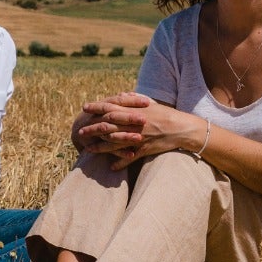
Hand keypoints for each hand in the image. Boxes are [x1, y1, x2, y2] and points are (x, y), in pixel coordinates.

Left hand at [76, 92, 196, 170]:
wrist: (182, 128)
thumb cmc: (166, 114)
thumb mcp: (150, 103)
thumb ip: (135, 99)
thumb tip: (122, 94)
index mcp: (134, 111)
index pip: (111, 107)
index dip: (96, 107)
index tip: (84, 107)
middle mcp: (133, 123)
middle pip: (108, 126)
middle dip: (92, 129)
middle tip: (80, 132)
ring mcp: (138, 137)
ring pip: (115, 143)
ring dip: (101, 147)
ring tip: (89, 150)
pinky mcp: (144, 149)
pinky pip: (129, 157)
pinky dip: (120, 162)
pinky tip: (111, 167)